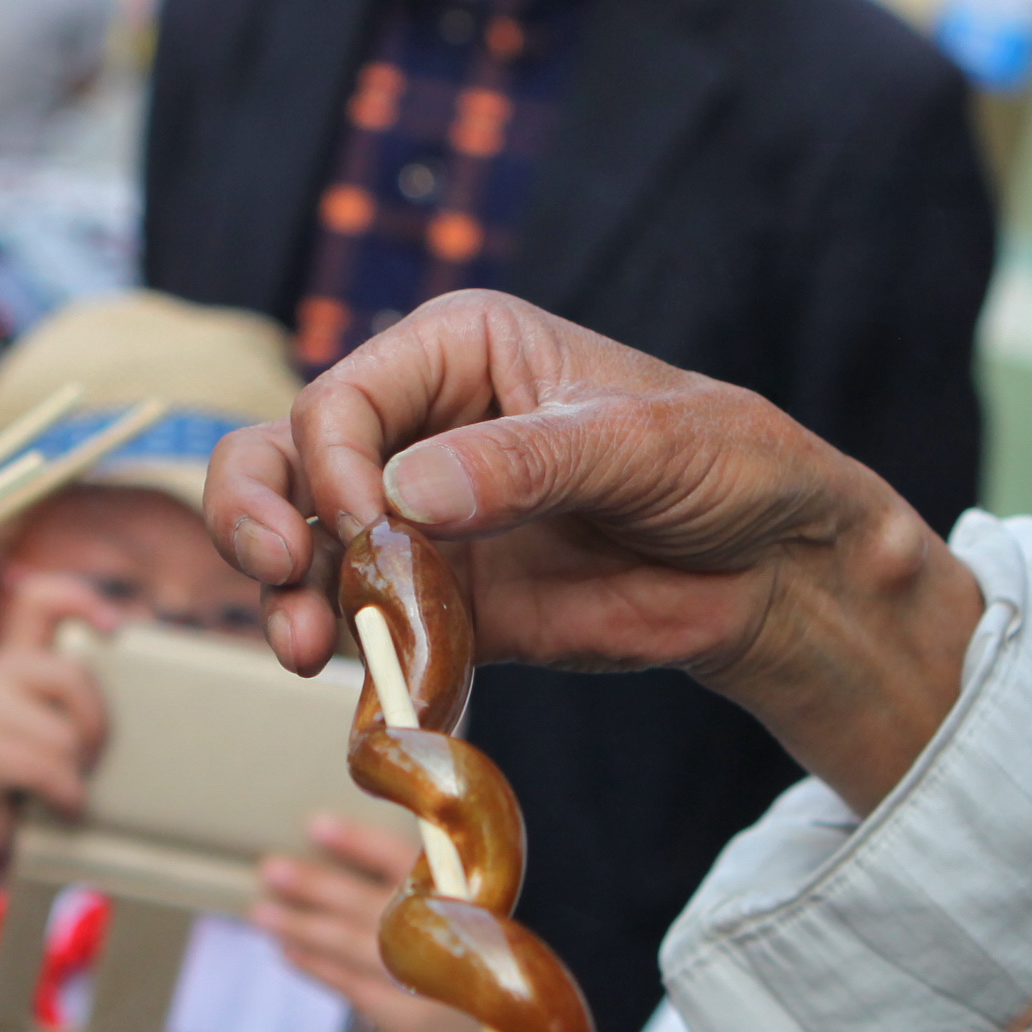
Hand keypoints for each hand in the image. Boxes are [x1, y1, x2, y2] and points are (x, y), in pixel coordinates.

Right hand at [0, 570, 119, 895]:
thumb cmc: (21, 766)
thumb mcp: (45, 719)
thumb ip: (76, 696)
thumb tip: (154, 694)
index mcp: (19, 657)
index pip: (39, 599)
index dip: (78, 598)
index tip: (112, 627)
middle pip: (72, 677)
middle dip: (97, 725)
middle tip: (94, 757)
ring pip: (63, 735)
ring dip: (78, 773)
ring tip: (69, 785)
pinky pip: (45, 771)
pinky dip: (67, 796)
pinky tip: (65, 804)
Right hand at [203, 292, 988, 813]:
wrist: (777, 569)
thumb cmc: (726, 464)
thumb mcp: (639, 445)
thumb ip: (524, 465)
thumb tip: (407, 495)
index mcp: (458, 351)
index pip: (344, 398)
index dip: (333, 462)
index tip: (366, 525)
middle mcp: (420, 428)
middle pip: (285, 457)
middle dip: (255, 511)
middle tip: (271, 568)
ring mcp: (420, 521)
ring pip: (301, 544)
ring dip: (279, 593)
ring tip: (298, 648)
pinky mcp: (440, 602)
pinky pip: (363, 623)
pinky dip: (345, 652)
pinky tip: (360, 679)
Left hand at [257, 815, 498, 1031]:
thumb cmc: (466, 952)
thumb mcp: (463, 911)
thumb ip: (423, 882)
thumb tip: (333, 840)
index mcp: (474, 899)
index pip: (413, 863)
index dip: (362, 843)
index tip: (315, 825)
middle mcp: (461, 940)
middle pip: (378, 907)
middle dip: (320, 888)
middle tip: (271, 868)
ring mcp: (440, 987)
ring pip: (360, 949)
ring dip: (306, 928)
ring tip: (261, 912)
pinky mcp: (419, 1025)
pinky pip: (357, 990)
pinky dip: (319, 969)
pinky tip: (288, 951)